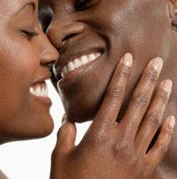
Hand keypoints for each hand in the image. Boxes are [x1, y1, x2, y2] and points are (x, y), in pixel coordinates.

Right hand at [50, 53, 174, 178]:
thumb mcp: (60, 157)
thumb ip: (65, 135)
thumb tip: (70, 122)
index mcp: (100, 134)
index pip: (113, 97)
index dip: (121, 76)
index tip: (128, 59)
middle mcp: (121, 140)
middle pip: (137, 103)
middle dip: (147, 80)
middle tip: (155, 62)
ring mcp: (136, 155)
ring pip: (152, 120)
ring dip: (160, 99)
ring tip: (167, 82)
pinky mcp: (144, 169)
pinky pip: (159, 145)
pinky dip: (167, 130)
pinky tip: (171, 117)